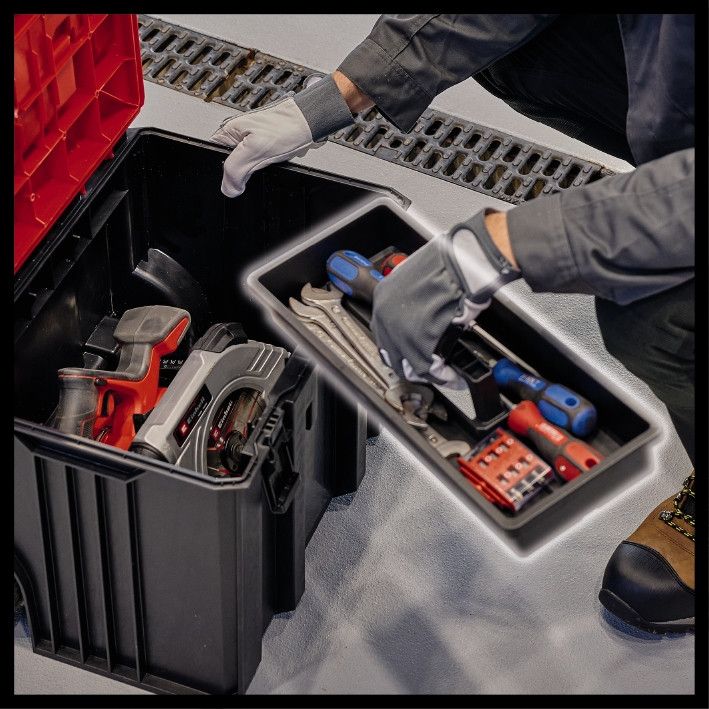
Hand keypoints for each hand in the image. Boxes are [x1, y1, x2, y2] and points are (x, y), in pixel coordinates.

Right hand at [211, 74, 354, 196]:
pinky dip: (264, 171)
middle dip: (240, 174)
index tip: (235, 178)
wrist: (310, 125)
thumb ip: (235, 171)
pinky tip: (270, 166)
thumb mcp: (254, 151)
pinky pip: (257, 168)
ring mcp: (250, 144)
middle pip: (229, 166)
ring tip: (266, 163)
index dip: (222, 173)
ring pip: (244, 169)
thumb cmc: (285, 128)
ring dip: (254, 173)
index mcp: (228, 132)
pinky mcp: (262, 150)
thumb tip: (228, 189)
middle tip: (255, 167)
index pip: (212, 157)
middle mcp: (237, 137)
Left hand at [370, 210, 520, 386]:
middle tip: (428, 370)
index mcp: (382, 298)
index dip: (401, 347)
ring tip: (444, 377)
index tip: (412, 354)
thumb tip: (423, 314)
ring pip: (411, 364)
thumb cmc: (447, 265)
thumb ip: (414, 300)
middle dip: (411, 365)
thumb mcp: (419, 277)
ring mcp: (399, 332)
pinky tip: (453, 378)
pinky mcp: (418, 344)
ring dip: (429, 374)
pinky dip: (443, 377)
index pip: (385, 332)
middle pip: (393, 353)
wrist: (461, 263)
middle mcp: (385, 317)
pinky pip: (429, 368)